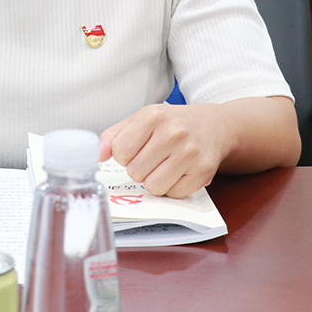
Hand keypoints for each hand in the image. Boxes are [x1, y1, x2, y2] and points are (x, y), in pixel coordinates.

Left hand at [99, 103, 231, 198]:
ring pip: (153, 186)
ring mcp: (190, 153)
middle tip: (152, 157)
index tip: (135, 149)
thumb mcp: (141, 119)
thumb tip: (98, 155)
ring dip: (154, 180)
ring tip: (164, 165)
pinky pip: (173, 194)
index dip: (124, 155)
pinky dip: (172, 187)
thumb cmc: (171, 124)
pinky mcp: (203, 172)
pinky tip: (179, 172)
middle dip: (139, 168)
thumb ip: (114, 135)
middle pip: (135, 172)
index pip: (120, 151)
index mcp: (153, 116)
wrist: (212, 125)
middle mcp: (173, 133)